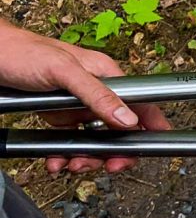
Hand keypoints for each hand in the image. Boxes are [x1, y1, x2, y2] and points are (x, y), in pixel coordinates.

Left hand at [0, 19, 170, 174]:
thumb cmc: (22, 51)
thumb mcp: (64, 70)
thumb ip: (98, 94)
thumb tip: (128, 119)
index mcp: (106, 76)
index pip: (141, 104)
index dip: (150, 129)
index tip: (151, 149)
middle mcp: (97, 93)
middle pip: (120, 131)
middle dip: (114, 153)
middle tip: (109, 165)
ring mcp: (80, 107)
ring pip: (96, 142)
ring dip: (87, 159)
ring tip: (73, 163)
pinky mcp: (62, 117)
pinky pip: (72, 142)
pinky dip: (66, 156)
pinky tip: (57, 160)